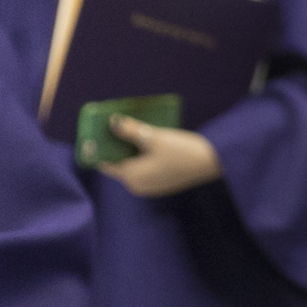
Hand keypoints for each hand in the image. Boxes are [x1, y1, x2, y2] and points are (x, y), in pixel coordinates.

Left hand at [104, 116, 225, 198]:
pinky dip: (140, 152)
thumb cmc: (182, 151)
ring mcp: (150, 185)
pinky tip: (142, 136)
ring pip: (132, 163)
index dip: (98, 146)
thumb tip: (112, 122)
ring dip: (128, 146)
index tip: (93, 131)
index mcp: (132, 177)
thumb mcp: (153, 137)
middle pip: (118, 161)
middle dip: (114, 143)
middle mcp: (138, 185)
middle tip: (110, 124)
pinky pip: (143, 165)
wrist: (214, 162)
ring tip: (125, 126)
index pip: (105, 162)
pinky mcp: (161, 181)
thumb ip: (129, 130)